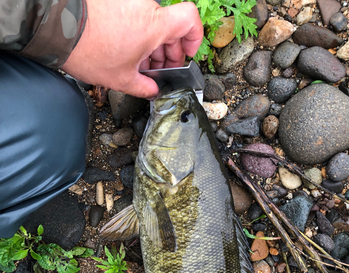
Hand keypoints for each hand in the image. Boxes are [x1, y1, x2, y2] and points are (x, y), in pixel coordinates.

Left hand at [62, 0, 202, 98]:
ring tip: (137, 64)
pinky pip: (135, 16)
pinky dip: (136, 34)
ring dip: (151, 44)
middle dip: (168, 51)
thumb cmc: (90, 51)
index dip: (194, 37)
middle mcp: (145, 7)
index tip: (186, 54)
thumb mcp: (121, 79)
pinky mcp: (115, 1)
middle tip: (158, 70)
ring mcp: (129, 1)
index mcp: (154, 25)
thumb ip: (145, 87)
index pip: (190, 19)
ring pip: (152, 23)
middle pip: (170, 27)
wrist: (57, 27)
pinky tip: (124, 53)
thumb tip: (153, 91)